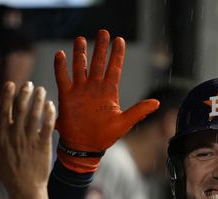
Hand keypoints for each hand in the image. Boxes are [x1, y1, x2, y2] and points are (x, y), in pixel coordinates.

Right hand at [0, 81, 55, 197]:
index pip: (4, 110)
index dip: (7, 95)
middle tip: (30, 84)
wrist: (24, 190)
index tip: (11, 84)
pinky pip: (46, 126)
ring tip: (42, 90)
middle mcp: (15, 136)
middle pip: (21, 109)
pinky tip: (51, 106)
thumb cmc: (7, 174)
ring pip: (34, 114)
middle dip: (25, 93)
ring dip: (38, 100)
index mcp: (2, 136)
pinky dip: (49, 114)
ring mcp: (29, 140)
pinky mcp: (42, 146)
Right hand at [54, 29, 158, 172]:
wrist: (84, 147)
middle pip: (98, 62)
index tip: (119, 40)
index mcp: (109, 91)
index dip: (117, 54)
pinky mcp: (67, 96)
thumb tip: (157, 102)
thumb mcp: (124, 123)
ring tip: (80, 39)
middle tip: (103, 32)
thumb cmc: (104, 137)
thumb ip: (139, 111)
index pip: (114, 68)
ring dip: (80, 53)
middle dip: (100, 48)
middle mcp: (94, 87)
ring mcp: (80, 90)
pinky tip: (60, 54)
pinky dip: (61, 67)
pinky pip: (63, 78)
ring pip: (80, 66)